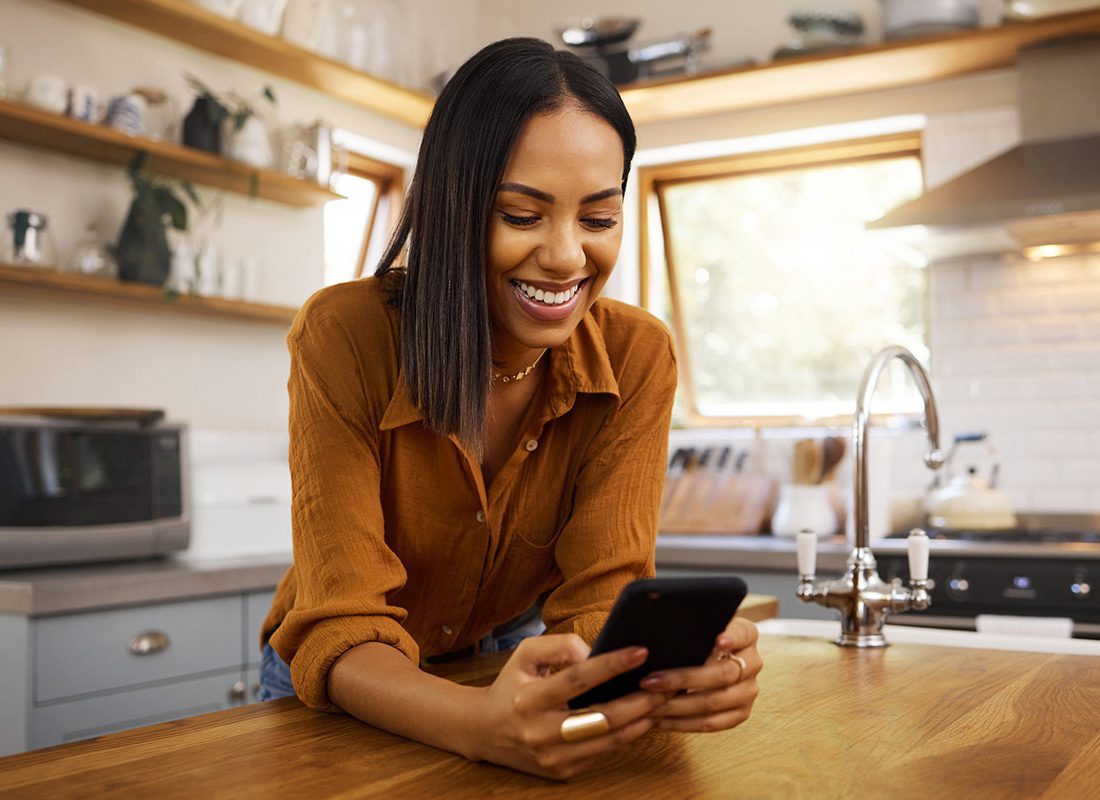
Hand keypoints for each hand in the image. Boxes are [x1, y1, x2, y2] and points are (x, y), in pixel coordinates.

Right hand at [469, 634, 667, 779]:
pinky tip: (641, 718)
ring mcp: (553, 758)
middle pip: (602, 718)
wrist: (485, 731)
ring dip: (641, 720)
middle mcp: (540, 733)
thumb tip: (596, 652)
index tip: (640, 651)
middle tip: (665, 683)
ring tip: (661, 700)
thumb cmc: (512, 684)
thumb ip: (561, 645)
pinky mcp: (563, 772)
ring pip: (609, 740)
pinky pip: (602, 752)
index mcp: (530, 700)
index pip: (577, 680)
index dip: (611, 665)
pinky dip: (625, 734)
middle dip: (639, 700)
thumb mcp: (526, 654)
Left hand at [639, 616, 760, 732]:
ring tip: (650, 705)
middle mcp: (753, 662)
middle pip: (723, 673)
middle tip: (651, 681)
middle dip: (683, 678)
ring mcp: (749, 690)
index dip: (731, 638)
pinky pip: (713, 723)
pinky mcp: (741, 713)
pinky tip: (662, 720)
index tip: (718, 640)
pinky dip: (685, 723)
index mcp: (746, 634)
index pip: (741, 634)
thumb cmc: (697, 638)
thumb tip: (662, 621)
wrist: (711, 658)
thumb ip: (689, 626)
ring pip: (714, 701)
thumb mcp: (698, 626)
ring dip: (678, 706)